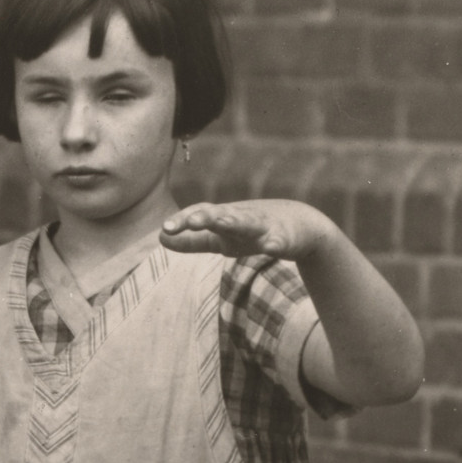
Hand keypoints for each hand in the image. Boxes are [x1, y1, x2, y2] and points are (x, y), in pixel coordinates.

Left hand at [160, 198, 334, 260]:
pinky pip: (280, 242)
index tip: (165, 229)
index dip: (184, 220)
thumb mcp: (220, 238)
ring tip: (221, 222)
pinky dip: (276, 244)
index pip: (201, 214)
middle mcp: (241, 218)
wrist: (301, 226)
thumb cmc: (253, 231)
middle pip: (221, 215)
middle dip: (206, 216)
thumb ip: (191, 240)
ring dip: (235, 221)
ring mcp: (264, 227)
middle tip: (191, 221)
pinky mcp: (285, 238)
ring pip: (248, 223)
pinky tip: (271, 248)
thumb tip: (160, 238)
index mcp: (224, 219)